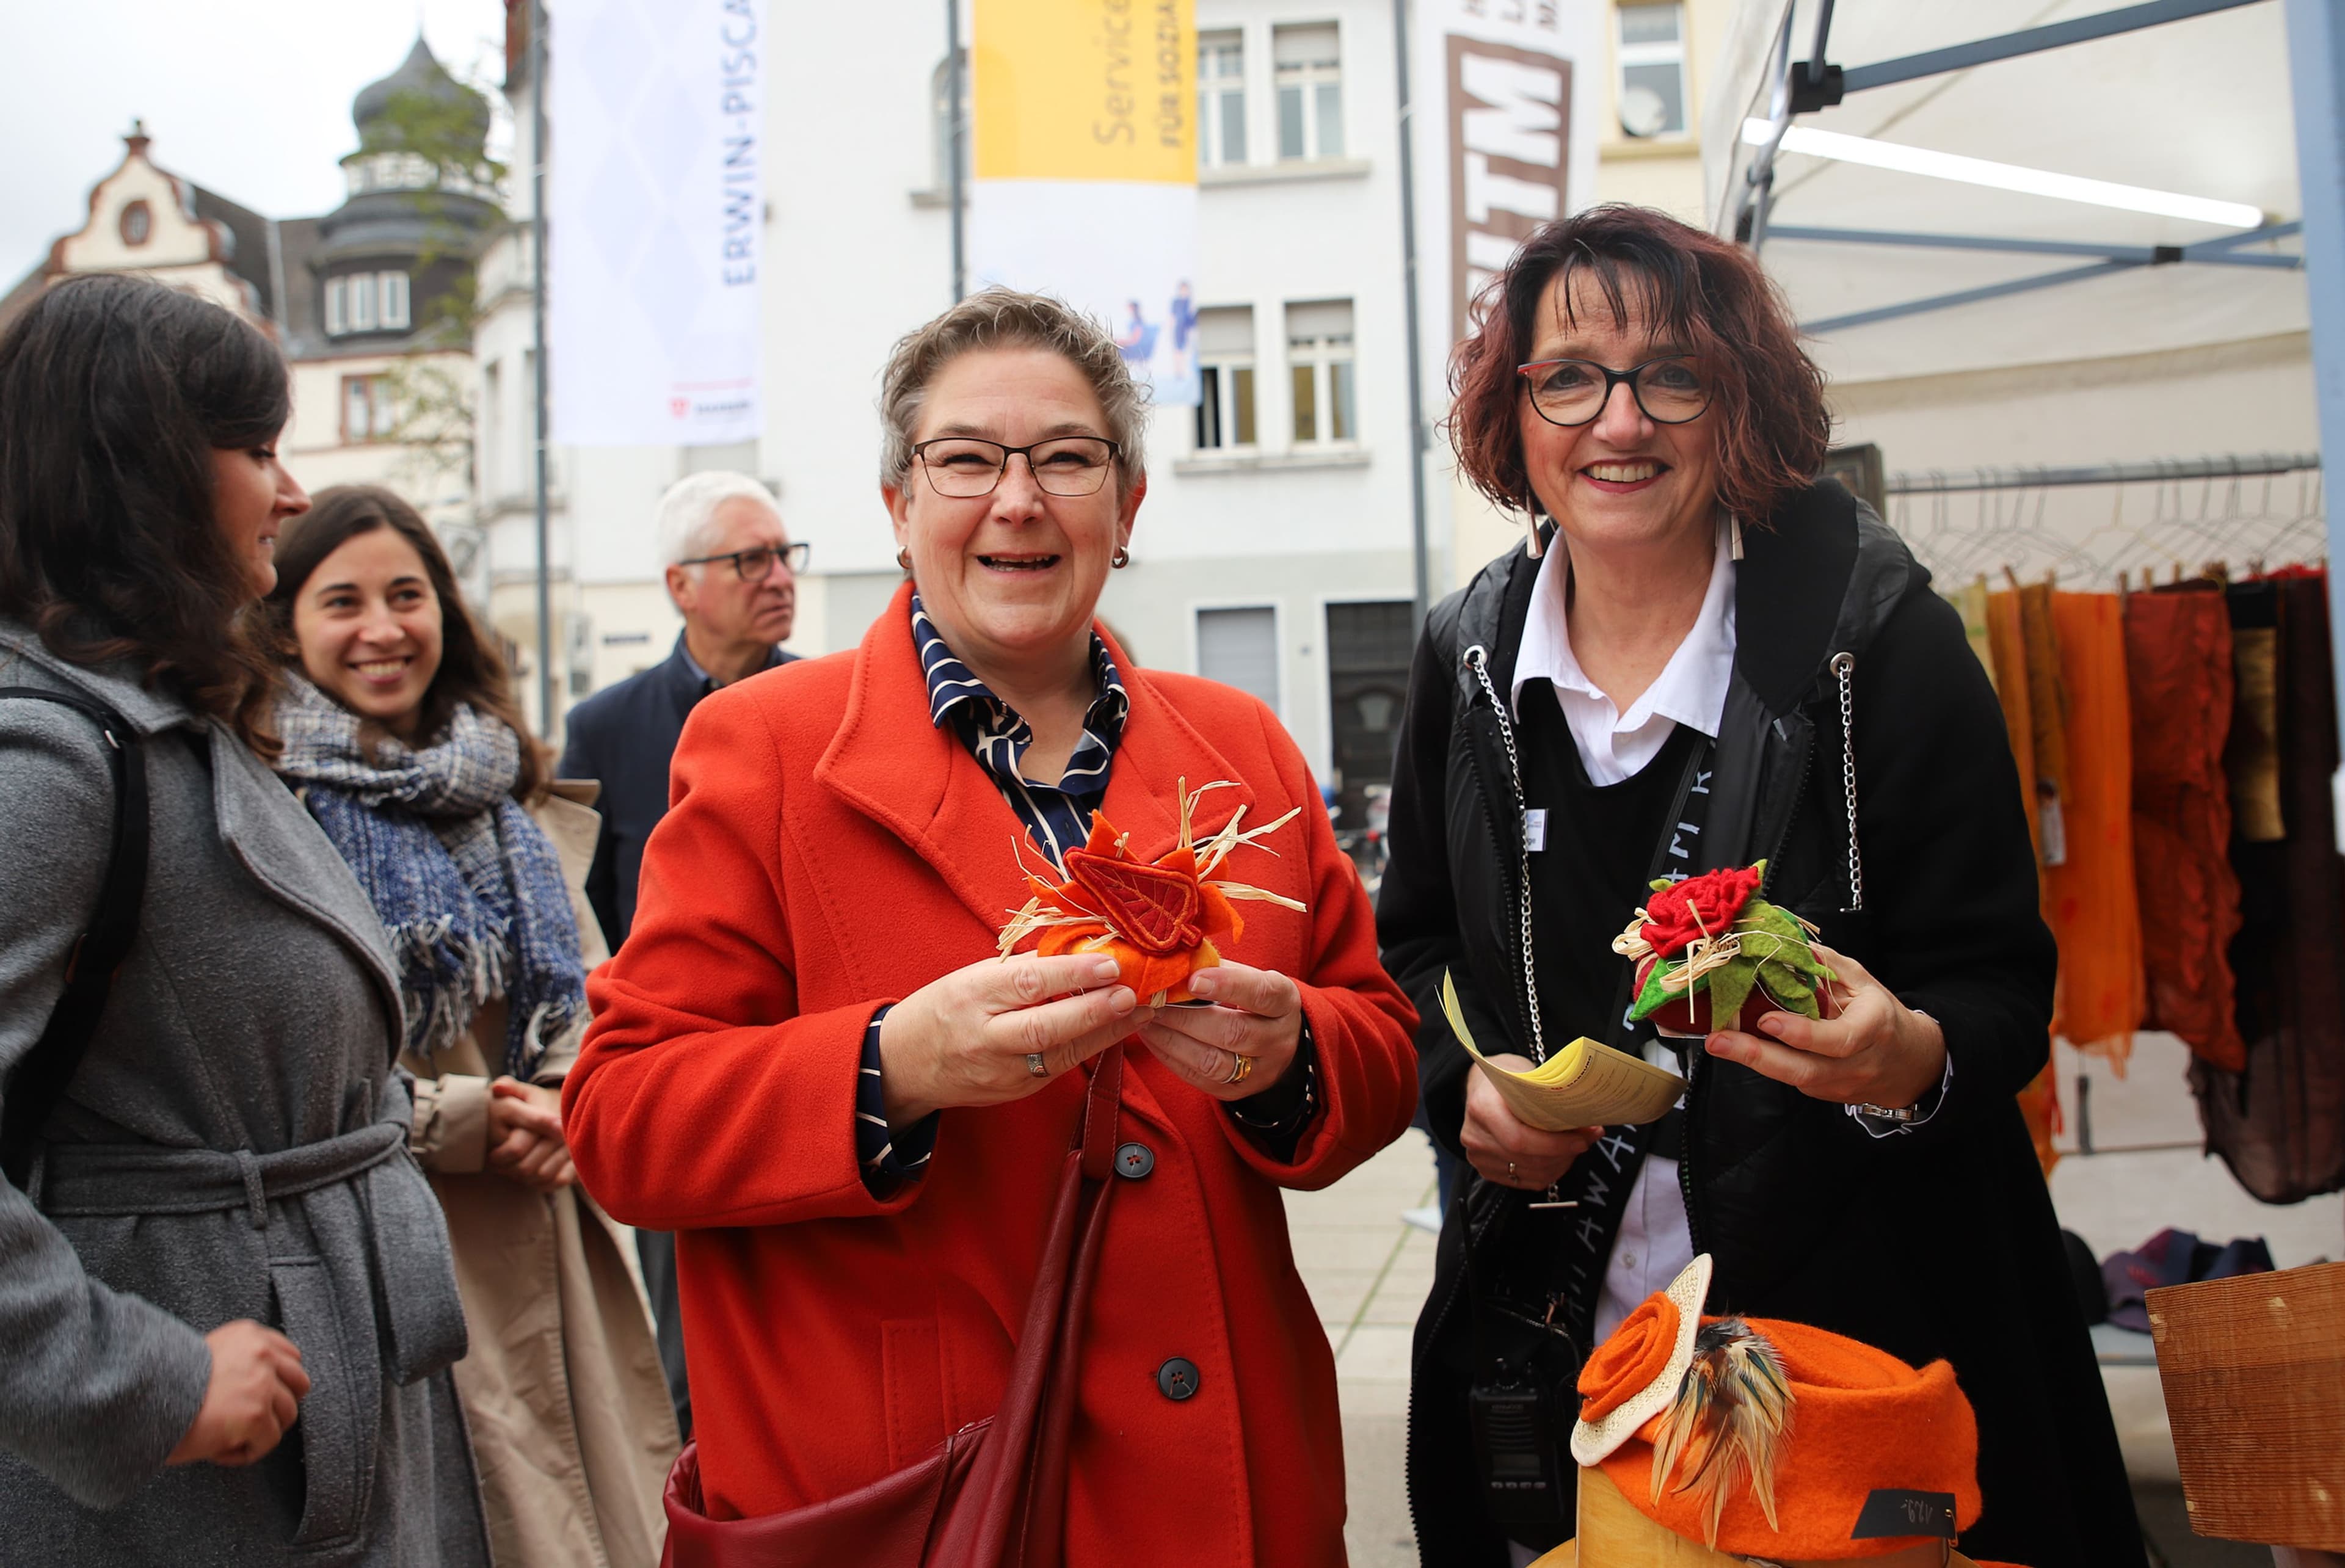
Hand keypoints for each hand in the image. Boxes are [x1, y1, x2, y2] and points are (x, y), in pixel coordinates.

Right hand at [165, 1320, 310, 1467]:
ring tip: (229, 1438)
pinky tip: (220, 1451)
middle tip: (251, 1423)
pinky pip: (268, 1442)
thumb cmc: (166, 1387)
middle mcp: (261, 1353)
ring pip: (287, 1415)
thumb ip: (241, 1363)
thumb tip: (267, 1386)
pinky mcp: (256, 1415)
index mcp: (249, 1335)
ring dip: (261, 1431)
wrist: (141, 1403)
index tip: (261, 1398)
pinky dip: (246, 1453)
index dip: (279, 1382)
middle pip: (299, 1383)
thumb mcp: (208, 1358)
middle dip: (279, 1406)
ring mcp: (262, 1383)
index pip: (290, 1355)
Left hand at [488, 1077, 574, 1190]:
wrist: (567, 1110)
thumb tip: (497, 1087)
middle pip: (528, 1168)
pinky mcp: (579, 1165)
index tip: (491, 1156)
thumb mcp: (525, 1092)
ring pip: (542, 1176)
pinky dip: (542, 1184)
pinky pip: (557, 1182)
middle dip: (509, 1170)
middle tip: (499, 1166)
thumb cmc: (539, 1103)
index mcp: (549, 1118)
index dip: (500, 1156)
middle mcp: (564, 1136)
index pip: (516, 1149)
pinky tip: (531, 1177)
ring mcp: (573, 1152)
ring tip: (513, 1171)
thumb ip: (510, 1088)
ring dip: (524, 1178)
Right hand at [878, 953, 1155, 1125]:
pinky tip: (1119, 1031)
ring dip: (1107, 1032)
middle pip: (1044, 1027)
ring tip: (1143, 1011)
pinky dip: (1092, 1047)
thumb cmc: (945, 1008)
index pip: (1026, 983)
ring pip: (1060, 1054)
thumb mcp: (972, 976)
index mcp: (972, 995)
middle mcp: (985, 1037)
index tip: (1109, 962)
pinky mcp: (1017, 1091)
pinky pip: (1060, 1068)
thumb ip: (1022, 968)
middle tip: (1132, 994)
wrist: (906, 1064)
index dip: (1071, 973)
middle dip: (1093, 1011)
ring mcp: (1001, 1071)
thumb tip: (1080, 948)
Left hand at [1132, 962, 1303, 1102]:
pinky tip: (1152, 1037)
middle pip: (1233, 1033)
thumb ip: (1217, 968)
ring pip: (1214, 1062)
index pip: (1261, 994)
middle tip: (1154, 1001)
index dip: (1228, 985)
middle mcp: (1279, 1040)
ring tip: (1147, 1020)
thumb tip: (1174, 961)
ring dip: (1173, 1040)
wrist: (1272, 1040)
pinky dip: (1170, 1057)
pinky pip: (1200, 1079)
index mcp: (1284, 1002)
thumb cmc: (1250, 999)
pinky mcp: (1236, 1091)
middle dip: (1186, 1017)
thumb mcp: (1247, 977)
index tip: (1193, 979)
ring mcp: (1260, 1071)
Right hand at [1461, 1054, 1602, 1188]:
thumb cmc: (1508, 1077)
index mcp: (1482, 1108)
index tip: (1581, 1140)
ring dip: (1560, 1164)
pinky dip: (1548, 1172)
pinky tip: (1559, 1157)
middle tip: (1587, 1140)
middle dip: (1564, 1154)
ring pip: (1531, 1174)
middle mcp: (1476, 1136)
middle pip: (1528, 1160)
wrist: (1482, 1086)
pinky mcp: (1486, 1170)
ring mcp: (1478, 1156)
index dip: (1554, 1145)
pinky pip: (1526, 1181)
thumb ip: (1552, 1100)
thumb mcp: (1528, 1076)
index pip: (1519, 1140)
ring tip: (1575, 1147)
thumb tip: (1588, 1124)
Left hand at [1703, 943, 1944, 1108]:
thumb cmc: (1881, 1015)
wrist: (1910, 1063)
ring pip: (1793, 1078)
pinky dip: (1765, 1062)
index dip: (1802, 1033)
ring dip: (1752, 1061)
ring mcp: (1839, 1084)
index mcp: (1873, 1028)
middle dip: (1758, 1056)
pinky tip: (1739, 1046)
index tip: (1767, 1019)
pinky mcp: (1823, 1093)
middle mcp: (1857, 1063)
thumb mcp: (1862, 982)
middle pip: (1806, 1069)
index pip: (1839, 1039)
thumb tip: (1785, 942)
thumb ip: (1825, 965)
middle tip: (1719, 1040)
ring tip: (1718, 1043)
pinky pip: (1791, 1078)